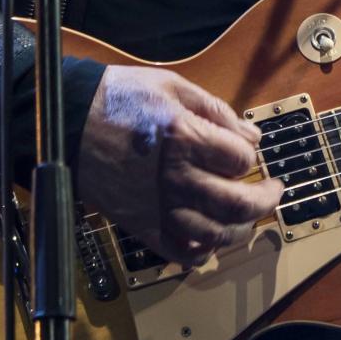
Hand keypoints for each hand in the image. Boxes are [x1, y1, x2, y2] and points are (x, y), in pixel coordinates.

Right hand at [78, 65, 282, 265]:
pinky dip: (201, 254)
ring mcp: (157, 206)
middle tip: (273, 192)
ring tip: (247, 219)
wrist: (67, 121)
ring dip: (240, 230)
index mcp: (184, 138)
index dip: (252, 155)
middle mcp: (175, 178)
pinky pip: (179, 253)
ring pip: (214, 235)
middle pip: (237, 204)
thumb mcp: (171, 85)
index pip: (241, 160)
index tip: (249, 150)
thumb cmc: (117, 98)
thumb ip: (215, 110)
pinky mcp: (140, 225)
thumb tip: (251, 135)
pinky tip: (210, 240)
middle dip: (265, 200)